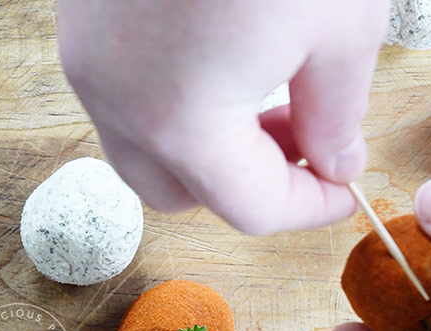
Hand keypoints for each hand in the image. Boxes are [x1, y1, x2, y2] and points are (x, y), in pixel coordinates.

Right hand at [58, 1, 387, 233]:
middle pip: (184, 193)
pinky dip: (181, 105)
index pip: (250, 209)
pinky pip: (130, 97)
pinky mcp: (86, 21)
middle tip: (303, 143)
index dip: (308, 209)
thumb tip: (335, 163)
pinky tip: (227, 60)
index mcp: (179, 120)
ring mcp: (89, 58)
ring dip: (213, 147)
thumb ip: (337, 117)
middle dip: (249, 183)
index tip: (344, 189)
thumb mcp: (339, 29)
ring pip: (149, 150)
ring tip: (271, 99)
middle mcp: (116, 99)